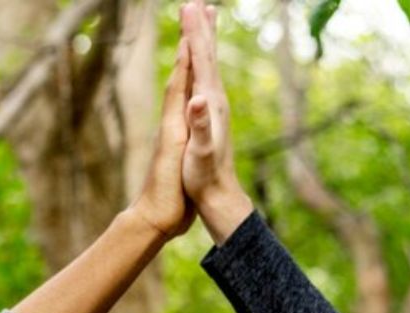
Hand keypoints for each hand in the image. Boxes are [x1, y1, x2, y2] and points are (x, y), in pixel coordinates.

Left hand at [128, 35, 195, 240]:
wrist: (154, 221)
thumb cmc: (166, 196)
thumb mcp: (175, 162)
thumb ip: (184, 132)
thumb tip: (191, 105)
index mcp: (173, 127)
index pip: (179, 84)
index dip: (187, 57)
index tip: (193, 26)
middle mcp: (172, 126)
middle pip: (180, 80)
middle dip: (188, 50)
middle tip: (192, 18)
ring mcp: (175, 135)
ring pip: (183, 93)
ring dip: (190, 68)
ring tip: (194, 46)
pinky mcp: (181, 146)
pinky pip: (187, 111)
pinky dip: (192, 94)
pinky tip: (195, 92)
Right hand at [180, 2, 252, 242]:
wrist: (220, 196)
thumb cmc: (206, 177)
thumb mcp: (200, 152)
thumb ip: (200, 125)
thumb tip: (198, 99)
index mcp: (210, 103)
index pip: (201, 60)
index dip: (193, 33)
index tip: (189, 6)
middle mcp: (216, 100)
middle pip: (208, 56)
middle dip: (201, 28)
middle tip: (197, 1)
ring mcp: (216, 107)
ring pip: (210, 64)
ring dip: (204, 41)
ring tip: (203, 20)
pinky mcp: (213, 115)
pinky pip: (207, 79)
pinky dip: (203, 63)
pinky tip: (202, 62)